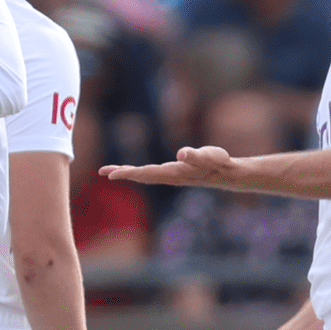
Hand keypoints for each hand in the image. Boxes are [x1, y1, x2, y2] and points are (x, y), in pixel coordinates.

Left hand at [101, 145, 244, 189]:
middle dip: (123, 173)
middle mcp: (169, 176)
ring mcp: (171, 176)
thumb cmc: (218, 163)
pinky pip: (151, 173)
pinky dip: (138, 171)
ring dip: (128, 173)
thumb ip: (195, 156)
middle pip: (141, 175)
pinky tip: (133, 172)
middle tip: (103, 172)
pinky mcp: (174, 173)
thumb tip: (182, 153)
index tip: (112, 174)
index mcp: (173, 173)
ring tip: (112, 172)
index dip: (128, 173)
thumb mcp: (208, 157)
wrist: (227, 174)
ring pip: (145, 175)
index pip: (146, 173)